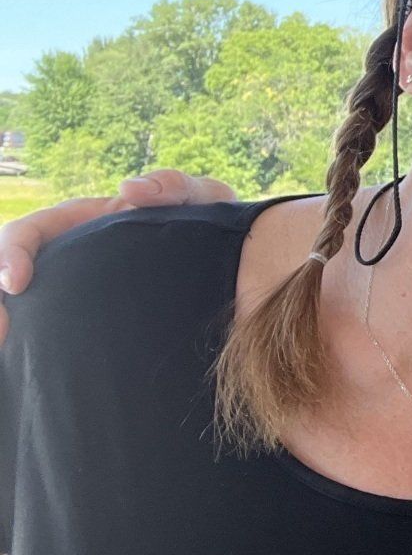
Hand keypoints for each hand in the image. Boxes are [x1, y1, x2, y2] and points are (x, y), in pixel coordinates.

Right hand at [0, 170, 237, 345]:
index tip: (16, 283)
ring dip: (12, 326)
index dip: (11, 252)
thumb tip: (126, 190)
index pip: (29, 233)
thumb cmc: (214, 225)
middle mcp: (75, 256)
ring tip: (11, 348)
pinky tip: (39, 369)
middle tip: (4, 333)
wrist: (244, 267)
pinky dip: (37, 347)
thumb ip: (173, 185)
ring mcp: (81, 292)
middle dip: (0, 303)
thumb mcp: (201, 199)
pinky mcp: (93, 322)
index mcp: (86, 223)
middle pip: (12, 274)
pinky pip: (56, 334)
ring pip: (30, 311)